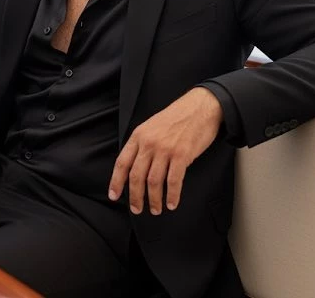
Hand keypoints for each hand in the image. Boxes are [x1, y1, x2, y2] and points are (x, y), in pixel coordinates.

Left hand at [108, 87, 222, 214]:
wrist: (200, 106)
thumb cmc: (177, 117)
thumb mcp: (152, 126)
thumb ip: (142, 144)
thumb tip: (135, 167)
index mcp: (138, 136)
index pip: (122, 163)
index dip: (116, 182)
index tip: (114, 196)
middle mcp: (149, 143)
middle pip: (136, 176)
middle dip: (135, 196)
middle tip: (137, 209)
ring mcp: (165, 149)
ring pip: (153, 182)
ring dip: (154, 200)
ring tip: (156, 209)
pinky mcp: (182, 155)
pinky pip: (173, 181)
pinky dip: (172, 196)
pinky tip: (172, 203)